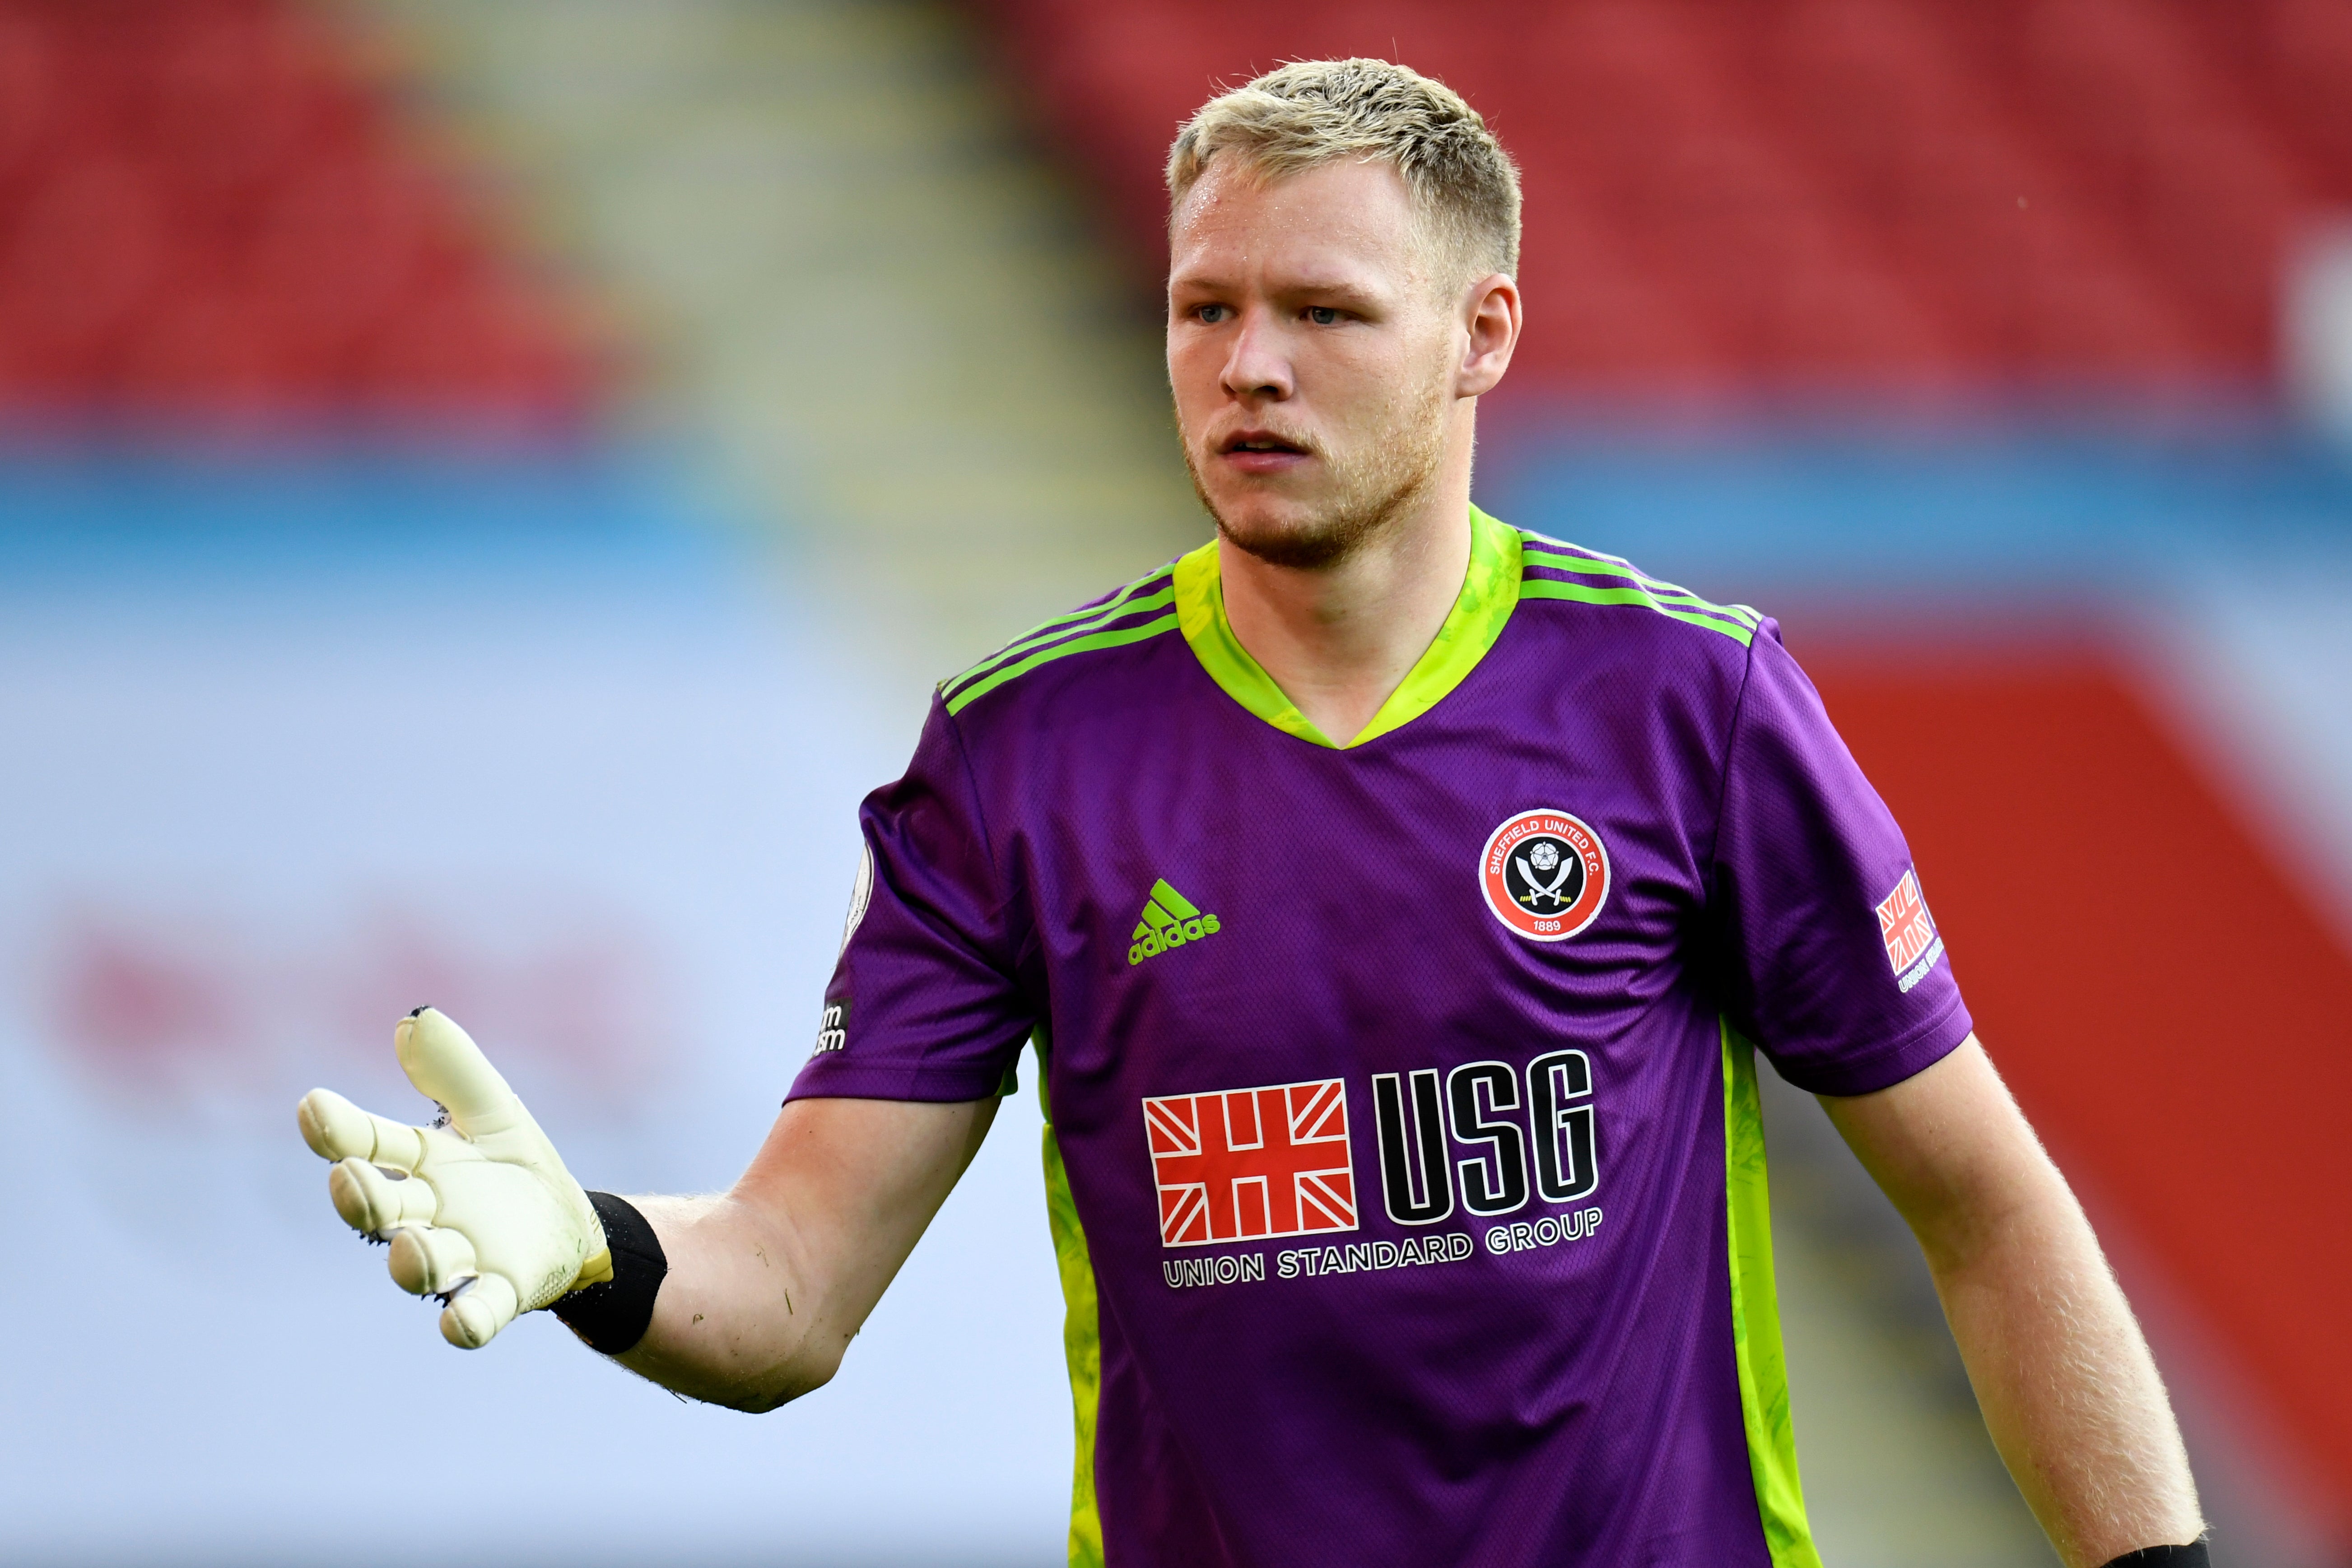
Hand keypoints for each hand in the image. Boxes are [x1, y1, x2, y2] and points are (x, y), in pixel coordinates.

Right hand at [298, 1007, 610, 1347]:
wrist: (570, 1221)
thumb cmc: (513, 1165)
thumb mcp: (494, 1109)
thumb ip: (457, 1071)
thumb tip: (416, 1020)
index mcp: (418, 1164)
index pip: (367, 1144)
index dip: (337, 1129)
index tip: (313, 1105)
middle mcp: (426, 1214)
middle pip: (382, 1209)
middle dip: (362, 1198)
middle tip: (346, 1178)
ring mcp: (462, 1256)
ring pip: (424, 1264)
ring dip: (413, 1260)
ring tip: (413, 1246)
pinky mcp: (504, 1290)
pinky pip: (478, 1312)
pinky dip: (467, 1322)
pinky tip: (457, 1326)